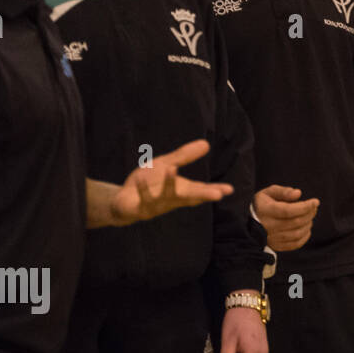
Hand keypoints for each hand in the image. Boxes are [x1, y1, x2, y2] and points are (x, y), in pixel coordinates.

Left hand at [110, 139, 232, 225]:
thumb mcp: (166, 165)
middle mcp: (173, 200)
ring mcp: (158, 206)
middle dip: (203, 196)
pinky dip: (143, 189)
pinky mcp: (140, 209)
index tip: (229, 189)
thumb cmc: (149, 183)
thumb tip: (206, 144)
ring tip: (172, 169)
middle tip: (218, 195)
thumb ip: (184, 156)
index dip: (215, 189)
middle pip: (191, 198)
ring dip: (169, 185)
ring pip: (166, 197)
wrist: (123, 200)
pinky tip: (142, 180)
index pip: (202, 190)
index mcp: (182, 190)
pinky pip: (143, 199)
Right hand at [254, 185, 317, 251]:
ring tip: (309, 216)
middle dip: (310, 213)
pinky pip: (295, 244)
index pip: (289, 210)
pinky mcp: (276, 246)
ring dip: (308, 224)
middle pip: (296, 222)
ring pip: (297, 233)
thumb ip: (283, 191)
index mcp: (266, 211)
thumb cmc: (262, 204)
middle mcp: (268, 226)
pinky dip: (305, 236)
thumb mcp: (268, 193)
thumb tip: (298, 193)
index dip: (305, 206)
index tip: (316, 201)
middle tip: (314, 207)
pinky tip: (306, 228)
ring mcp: (272, 238)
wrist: (248, 223)